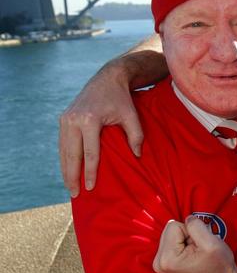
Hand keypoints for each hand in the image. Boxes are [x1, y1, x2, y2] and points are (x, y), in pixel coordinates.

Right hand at [58, 61, 142, 196]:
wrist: (108, 78)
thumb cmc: (122, 99)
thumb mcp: (132, 115)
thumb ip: (136, 136)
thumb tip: (137, 156)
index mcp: (90, 119)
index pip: (90, 152)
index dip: (91, 172)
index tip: (91, 188)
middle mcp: (73, 119)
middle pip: (71, 154)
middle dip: (72, 176)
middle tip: (75, 194)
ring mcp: (65, 118)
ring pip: (63, 150)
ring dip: (65, 170)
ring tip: (70, 187)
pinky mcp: (63, 118)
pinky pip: (62, 143)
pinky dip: (64, 158)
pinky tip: (68, 170)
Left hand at [153, 216, 236, 272]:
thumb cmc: (217, 265)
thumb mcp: (211, 242)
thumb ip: (196, 226)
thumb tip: (188, 218)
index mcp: (167, 258)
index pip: (173, 225)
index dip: (190, 231)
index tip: (198, 245)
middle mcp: (159, 261)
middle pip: (170, 229)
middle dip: (187, 234)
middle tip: (197, 248)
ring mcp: (160, 262)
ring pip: (171, 233)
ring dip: (186, 239)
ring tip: (195, 251)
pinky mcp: (164, 260)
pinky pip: (172, 239)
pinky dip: (183, 243)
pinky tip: (190, 253)